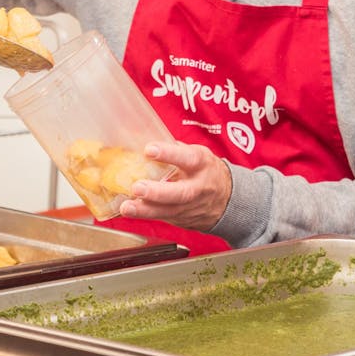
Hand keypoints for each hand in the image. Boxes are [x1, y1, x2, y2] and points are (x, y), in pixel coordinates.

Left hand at [117, 141, 232, 231]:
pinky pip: (163, 218)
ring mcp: (191, 207)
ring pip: (169, 211)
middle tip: (137, 187)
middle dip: (157, 192)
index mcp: (202, 164)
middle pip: (180, 193)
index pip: (188, 158)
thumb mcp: (197, 154)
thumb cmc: (205, 170)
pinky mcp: (182, 219)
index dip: (169, 154)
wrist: (227, 200)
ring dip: (145, 210)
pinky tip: (131, 211)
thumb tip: (143, 137)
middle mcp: (198, 187)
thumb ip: (174, 149)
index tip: (149, 150)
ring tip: (127, 207)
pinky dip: (146, 215)